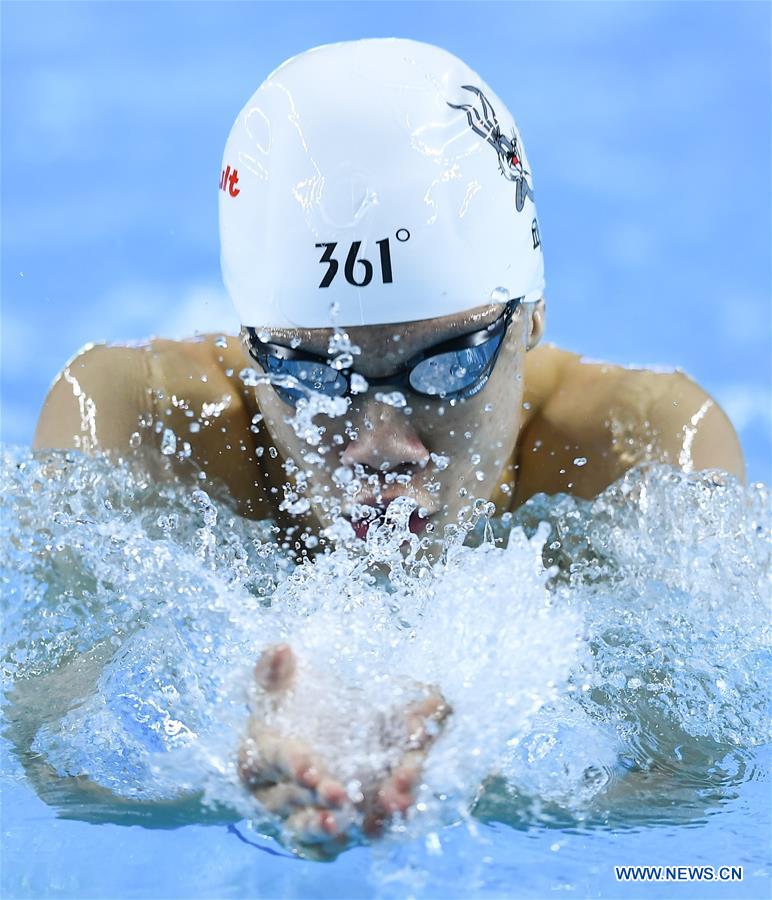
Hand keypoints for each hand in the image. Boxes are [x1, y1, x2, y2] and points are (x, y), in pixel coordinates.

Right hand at [237, 644, 450, 854]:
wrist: (309, 738)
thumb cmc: (290, 709)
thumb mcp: (282, 687)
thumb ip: (277, 670)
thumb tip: (280, 648)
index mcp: (257, 755)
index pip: (270, 761)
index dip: (291, 764)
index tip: (311, 768)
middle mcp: (271, 794)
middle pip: (290, 803)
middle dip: (316, 798)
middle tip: (342, 794)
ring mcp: (293, 819)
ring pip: (307, 832)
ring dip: (330, 828)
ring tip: (353, 822)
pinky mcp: (318, 837)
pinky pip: (327, 848)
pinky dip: (347, 840)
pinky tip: (372, 830)